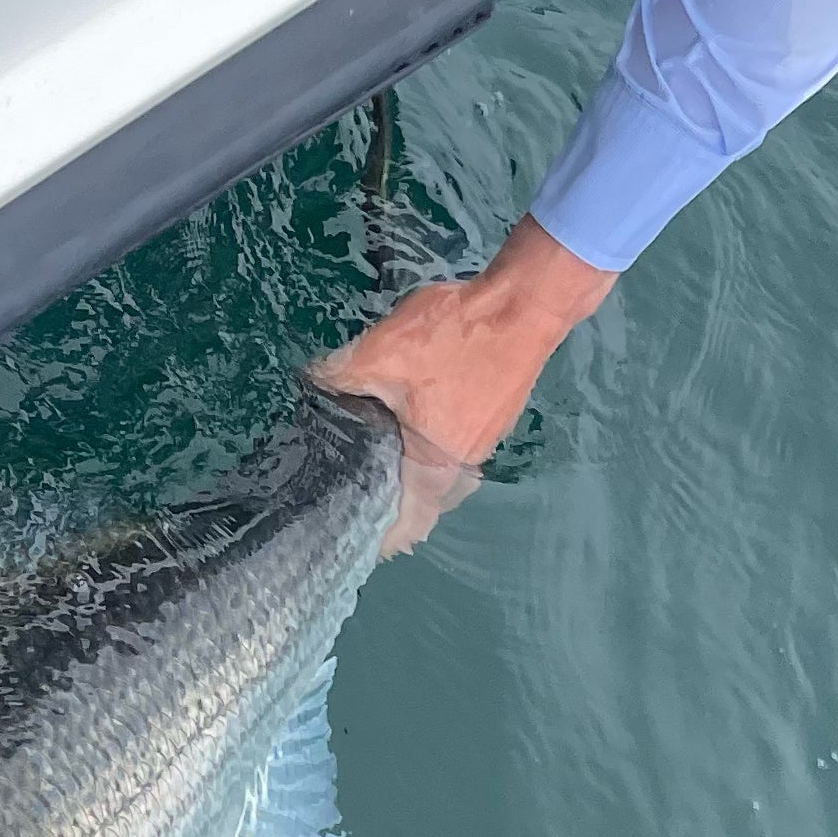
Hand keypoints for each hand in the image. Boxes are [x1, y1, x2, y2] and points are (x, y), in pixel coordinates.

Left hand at [311, 216, 615, 554]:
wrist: (527, 299)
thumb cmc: (454, 333)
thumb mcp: (381, 353)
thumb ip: (339, 377)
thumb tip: (310, 386)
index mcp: (437, 464)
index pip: (408, 523)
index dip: (380, 536)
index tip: (351, 538)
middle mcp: (465, 462)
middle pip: (422, 500)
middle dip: (389, 502)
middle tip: (350, 497)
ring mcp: (485, 439)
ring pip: (438, 472)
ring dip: (409, 473)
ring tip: (370, 466)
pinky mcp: (494, 415)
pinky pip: (452, 445)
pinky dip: (427, 446)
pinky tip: (405, 429)